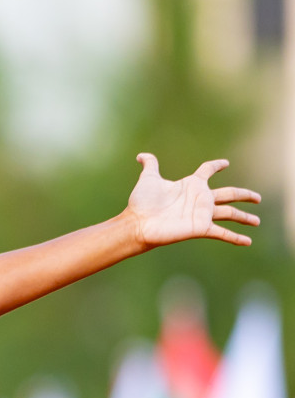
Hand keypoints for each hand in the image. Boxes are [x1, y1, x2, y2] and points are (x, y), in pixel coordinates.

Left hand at [127, 154, 259, 247]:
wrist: (138, 223)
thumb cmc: (142, 203)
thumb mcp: (148, 179)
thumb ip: (150, 165)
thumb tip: (141, 155)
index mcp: (190, 185)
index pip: (207, 171)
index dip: (215, 166)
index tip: (225, 163)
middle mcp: (199, 199)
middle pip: (229, 194)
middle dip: (244, 195)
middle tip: (258, 198)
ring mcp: (202, 214)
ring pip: (230, 213)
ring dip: (244, 217)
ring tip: (257, 221)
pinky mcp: (201, 227)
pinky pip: (222, 232)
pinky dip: (235, 237)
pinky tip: (248, 241)